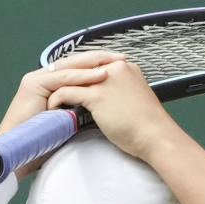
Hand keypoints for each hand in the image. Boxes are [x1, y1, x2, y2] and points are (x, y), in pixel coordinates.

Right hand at [0, 51, 125, 177]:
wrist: (18, 153)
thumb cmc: (40, 144)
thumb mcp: (67, 123)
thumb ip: (79, 111)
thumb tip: (101, 109)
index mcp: (50, 86)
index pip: (77, 70)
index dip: (98, 66)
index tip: (120, 65)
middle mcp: (42, 79)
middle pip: (75, 64)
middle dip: (99, 59)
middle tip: (121, 57)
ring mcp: (36, 80)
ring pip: (70, 67)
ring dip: (94, 64)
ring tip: (115, 62)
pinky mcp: (33, 85)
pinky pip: (63, 78)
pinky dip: (83, 76)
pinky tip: (100, 75)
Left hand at [47, 59, 176, 161]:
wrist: (155, 136)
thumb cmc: (148, 126)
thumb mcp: (135, 101)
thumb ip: (121, 94)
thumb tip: (111, 102)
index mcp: (126, 68)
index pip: (94, 67)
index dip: (79, 77)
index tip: (69, 87)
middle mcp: (115, 68)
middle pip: (81, 69)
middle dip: (66, 81)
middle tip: (52, 92)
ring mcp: (105, 80)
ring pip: (72, 79)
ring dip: (58, 90)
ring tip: (49, 102)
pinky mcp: (97, 95)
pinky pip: (68, 92)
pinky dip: (57, 100)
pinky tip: (52, 109)